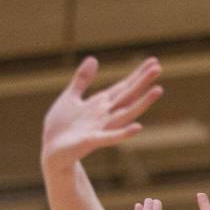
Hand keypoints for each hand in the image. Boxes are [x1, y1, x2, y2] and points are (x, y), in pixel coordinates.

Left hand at [41, 57, 162, 170]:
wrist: (50, 151)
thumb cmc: (61, 126)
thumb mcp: (70, 97)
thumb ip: (82, 80)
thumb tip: (93, 59)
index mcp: (100, 104)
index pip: (123, 87)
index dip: (137, 74)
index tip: (153, 61)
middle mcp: (105, 115)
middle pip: (128, 96)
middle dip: (142, 82)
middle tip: (158, 67)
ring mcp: (101, 128)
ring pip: (125, 114)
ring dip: (141, 103)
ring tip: (157, 90)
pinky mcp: (91, 141)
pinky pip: (110, 138)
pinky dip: (124, 133)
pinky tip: (138, 127)